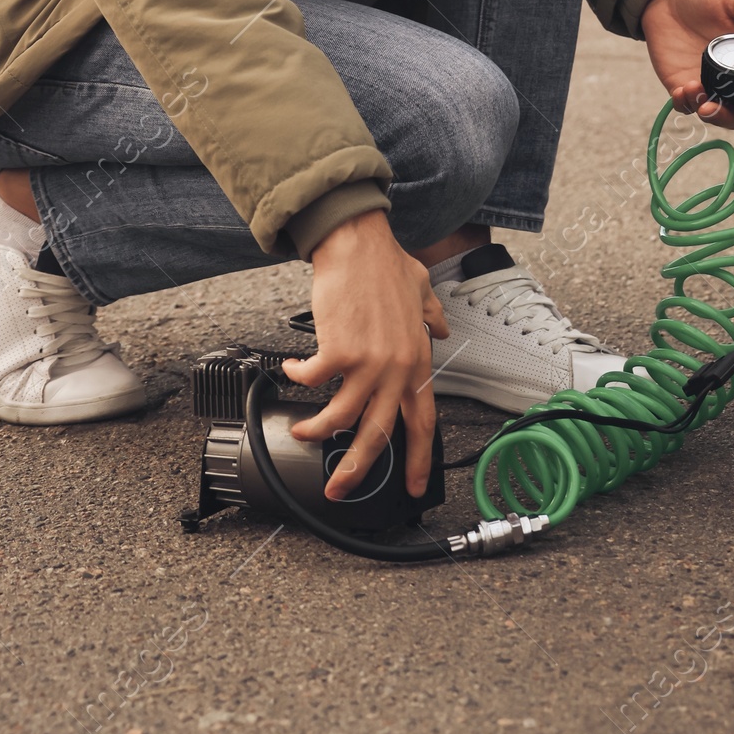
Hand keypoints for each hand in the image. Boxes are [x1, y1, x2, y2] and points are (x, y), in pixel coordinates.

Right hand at [283, 210, 449, 499]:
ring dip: (315, 430)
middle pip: (378, 433)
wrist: (357, 244)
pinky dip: (297, 380)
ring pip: (340, 418)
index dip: (418, 457)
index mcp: (417, 359)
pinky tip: (291, 371)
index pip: (423, 420)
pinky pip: (312, 382)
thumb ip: (432, 313)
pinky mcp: (338, 351)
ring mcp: (368, 362)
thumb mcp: (421, 289)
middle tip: (340, 489)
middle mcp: (396, 367)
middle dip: (356, 469)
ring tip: (302, 430)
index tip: (413, 486)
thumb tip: (442, 326)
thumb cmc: (385, 264)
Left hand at [641, 0, 733, 129]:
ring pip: (712, 113)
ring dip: (705, 111)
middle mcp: (730, 77)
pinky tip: (681, 88)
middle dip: (727, 118)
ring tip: (692, 88)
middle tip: (712, 107)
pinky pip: (685, 105)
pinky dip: (684, 103)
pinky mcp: (681, 82)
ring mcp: (706, 81)